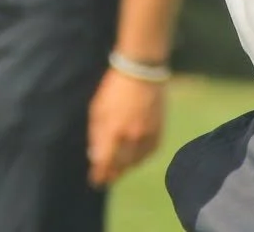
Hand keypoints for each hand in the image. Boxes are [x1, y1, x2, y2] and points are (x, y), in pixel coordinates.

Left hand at [87, 65, 165, 186]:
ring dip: (126, 167)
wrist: (141, 71)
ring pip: (136, 161)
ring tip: (119, 169)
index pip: (106, 162)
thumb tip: (95, 157)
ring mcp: (147, 135)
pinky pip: (149, 153)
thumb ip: (96, 135)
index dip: (100, 174)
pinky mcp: (159, 131)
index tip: (95, 181)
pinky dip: (140, 158)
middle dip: (112, 173)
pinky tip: (134, 157)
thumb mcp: (97, 109)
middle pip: (121, 165)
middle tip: (106, 177)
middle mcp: (132, 137)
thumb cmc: (114, 88)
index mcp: (114, 130)